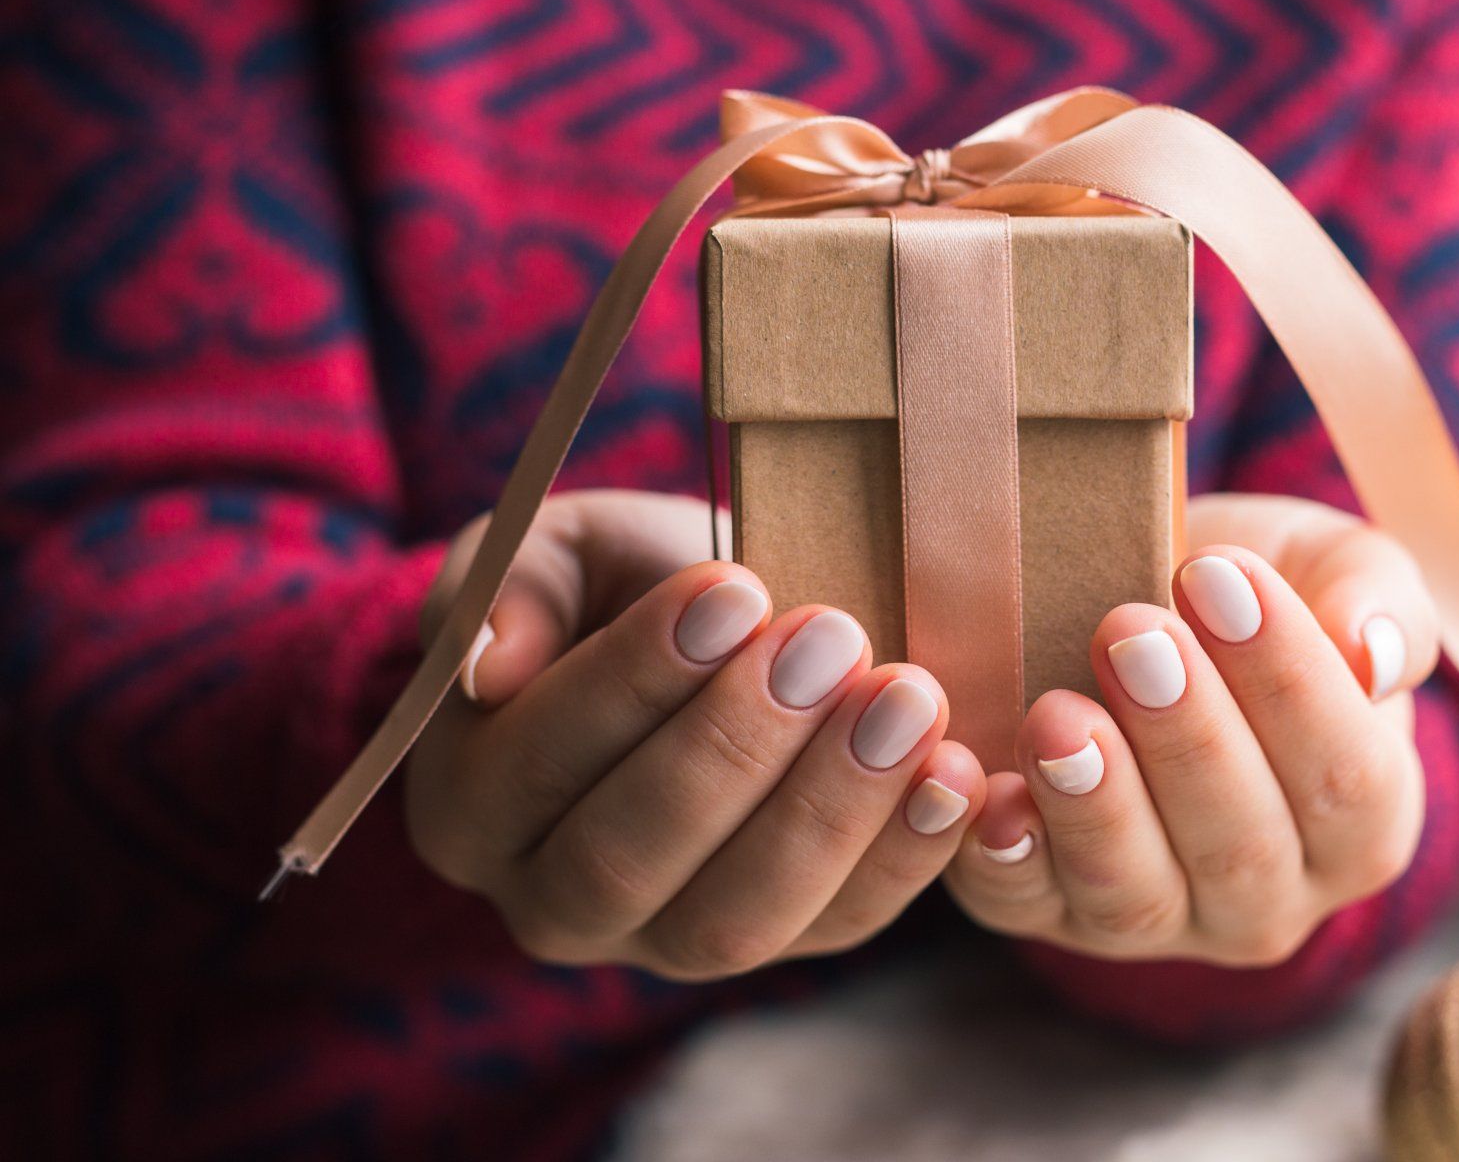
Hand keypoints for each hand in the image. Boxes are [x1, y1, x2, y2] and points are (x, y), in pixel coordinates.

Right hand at [404, 490, 984, 979]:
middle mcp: (549, 903)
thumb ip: (509, 581)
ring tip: (908, 699)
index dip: (637, 679)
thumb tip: (488, 664)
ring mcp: (665, 943)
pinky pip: (840, 928)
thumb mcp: (563, 549)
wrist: (730, 625)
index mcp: (469, 806)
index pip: (540, 759)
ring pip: (733, 922)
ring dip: (829, 809)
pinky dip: (906, 857)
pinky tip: (955, 775)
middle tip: (832, 640)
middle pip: (626, 861)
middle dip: (738, 748)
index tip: (736, 591)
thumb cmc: (631, 582)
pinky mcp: (783, 944)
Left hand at [943, 494, 1438, 966]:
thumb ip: (1373, 597)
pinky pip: (1023, 904)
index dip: (1288, 681)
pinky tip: (991, 797)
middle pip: (1241, 846)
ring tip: (1058, 715)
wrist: (1122, 604)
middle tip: (1130, 633)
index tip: (1220, 575)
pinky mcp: (1045, 910)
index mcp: (1361, 824)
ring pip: (1135, 891)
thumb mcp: (1325, 564)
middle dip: (1185, 736)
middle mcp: (1268, 897)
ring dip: (1096, 804)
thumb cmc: (1237, 591)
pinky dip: (1004, 857)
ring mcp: (1156, 918)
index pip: (1347, 777)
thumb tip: (1370, 654)